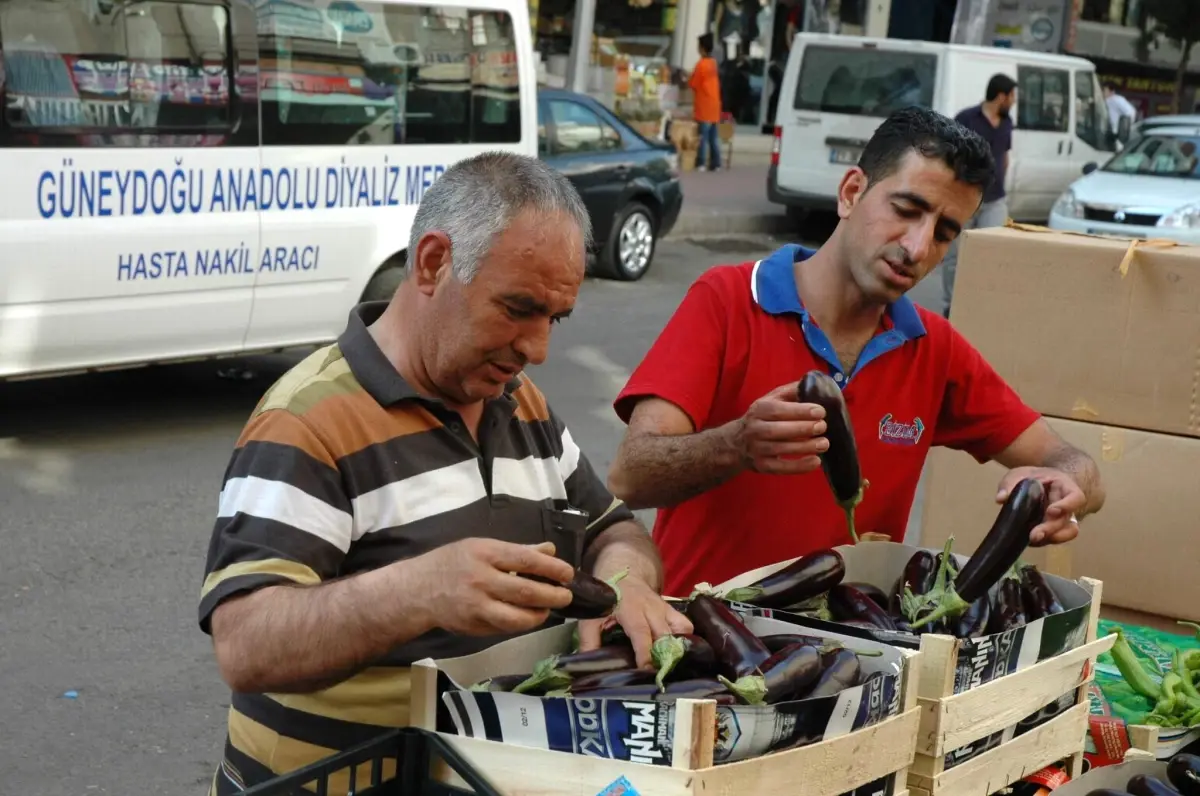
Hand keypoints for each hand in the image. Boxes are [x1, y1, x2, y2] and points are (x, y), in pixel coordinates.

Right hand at [419, 539, 574, 636]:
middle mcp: (481, 580)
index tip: (568, 573)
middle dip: (553, 596)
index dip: (552, 569)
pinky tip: (528, 617)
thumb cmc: (452, 562)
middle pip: (526, 592)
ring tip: (548, 610)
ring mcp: (477, 606)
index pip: (526, 560)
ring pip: (518, 618)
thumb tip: (549, 551)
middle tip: (566, 596)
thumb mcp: (481, 546)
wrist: (417, 590)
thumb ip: (517, 550)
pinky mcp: (474, 626)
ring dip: (539, 615)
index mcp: (485, 554)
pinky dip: (521, 624)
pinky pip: (505, 628)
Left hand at [576, 577, 692, 668]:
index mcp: (630, 609)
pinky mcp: (671, 610)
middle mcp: (651, 608)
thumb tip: (588, 666)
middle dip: (663, 656)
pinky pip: (685, 625)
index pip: (641, 633)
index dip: (644, 653)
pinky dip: (684, 638)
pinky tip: (676, 651)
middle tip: (659, 674)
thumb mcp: (591, 618)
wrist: (623, 575)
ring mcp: (664, 608)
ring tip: (668, 664)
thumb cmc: (606, 600)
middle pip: (663, 634)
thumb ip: (589, 641)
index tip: (647, 670)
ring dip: (676, 648)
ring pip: (679, 629)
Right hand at [728, 381, 828, 475]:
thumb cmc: (763, 417)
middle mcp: (755, 429)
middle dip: (802, 428)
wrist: (737, 442)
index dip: (800, 411)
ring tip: (824, 444)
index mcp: (759, 409)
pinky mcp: (762, 465)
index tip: (820, 411)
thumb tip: (814, 384)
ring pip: (780, 448)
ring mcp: (757, 449)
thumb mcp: (772, 399)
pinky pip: (780, 468)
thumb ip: (791, 392)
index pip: (778, 410)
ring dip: (804, 447)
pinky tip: (815, 462)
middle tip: (823, 427)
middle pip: (778, 430)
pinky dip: (799, 467)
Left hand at [996, 467, 1084, 545]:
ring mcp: (1064, 519)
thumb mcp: (1020, 473)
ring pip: (1067, 533)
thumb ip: (1010, 483)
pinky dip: (1043, 542)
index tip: (1051, 511)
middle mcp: (1069, 505)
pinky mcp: (1054, 529)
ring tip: (1033, 541)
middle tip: (1034, 535)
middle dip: (1051, 529)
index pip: (1075, 497)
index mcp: (1065, 488)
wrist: (1043, 482)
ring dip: (1051, 539)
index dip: (1067, 506)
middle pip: (1066, 520)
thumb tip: (1000, 499)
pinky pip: (1054, 538)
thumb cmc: (1035, 477)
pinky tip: (1028, 541)